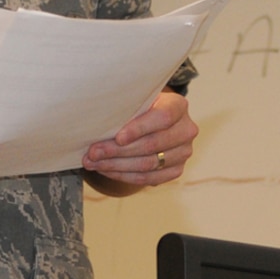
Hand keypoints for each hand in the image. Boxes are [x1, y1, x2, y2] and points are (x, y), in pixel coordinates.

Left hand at [82, 91, 196, 189]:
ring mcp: (184, 152)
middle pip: (151, 144)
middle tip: (93, 153)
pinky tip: (106, 170)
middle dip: (117, 151)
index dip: (139, 129)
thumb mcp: (136, 100)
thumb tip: (98, 122)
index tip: (117, 137)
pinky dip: (124, 176)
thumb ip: (126, 108)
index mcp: (178, 106)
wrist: (154, 121)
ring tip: (93, 163)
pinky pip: (148, 178)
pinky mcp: (176, 170)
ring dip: (116, 166)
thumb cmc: (141, 107)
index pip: (162, 118)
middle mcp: (186, 130)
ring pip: (148, 164)